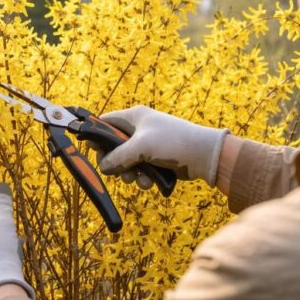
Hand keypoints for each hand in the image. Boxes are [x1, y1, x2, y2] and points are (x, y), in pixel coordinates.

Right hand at [93, 106, 228, 188]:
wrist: (205, 156)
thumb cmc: (173, 143)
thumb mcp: (141, 147)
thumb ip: (118, 157)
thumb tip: (103, 167)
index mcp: (134, 117)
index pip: (106, 122)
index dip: (97, 136)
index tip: (94, 152)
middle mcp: (139, 130)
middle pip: (114, 147)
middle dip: (115, 162)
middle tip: (116, 172)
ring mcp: (148, 145)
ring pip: (126, 162)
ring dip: (129, 174)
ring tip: (137, 180)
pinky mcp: (156, 160)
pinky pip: (140, 170)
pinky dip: (142, 178)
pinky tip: (149, 183)